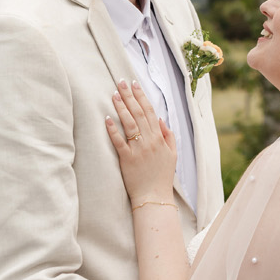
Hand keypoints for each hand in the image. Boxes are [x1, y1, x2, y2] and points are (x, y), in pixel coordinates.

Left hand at [106, 79, 177, 203]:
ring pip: (129, 124)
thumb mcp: (172, 155)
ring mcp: (138, 150)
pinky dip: (113, 130)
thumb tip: (161, 119)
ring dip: (121, 108)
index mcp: (159, 138)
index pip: (150, 112)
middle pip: (138, 113)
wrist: (154, 197)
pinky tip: (107, 118)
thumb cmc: (162, 176)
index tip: (135, 84)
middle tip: (121, 82)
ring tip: (114, 94)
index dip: (141, 96)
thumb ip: (169, 136)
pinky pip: (119, 142)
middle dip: (129, 96)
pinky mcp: (127, 160)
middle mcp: (149, 141)